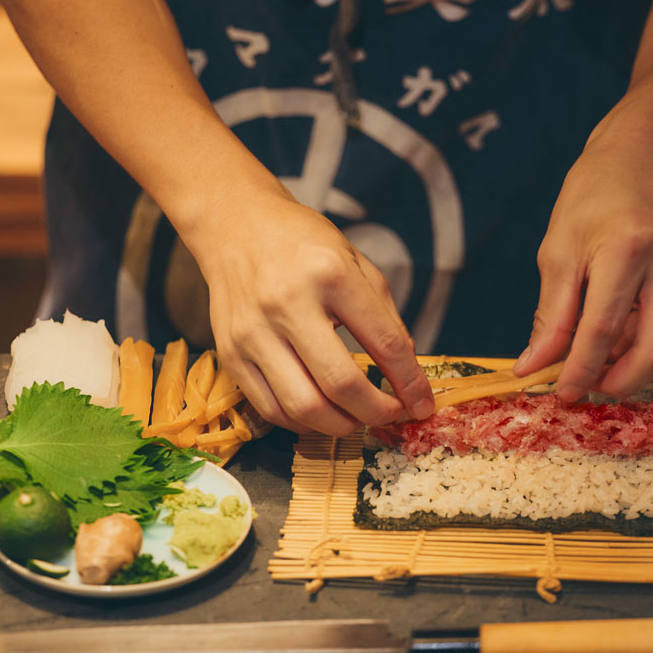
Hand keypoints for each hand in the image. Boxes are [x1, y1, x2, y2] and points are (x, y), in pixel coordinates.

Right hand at [190, 189, 433, 435]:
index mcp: (330, 275)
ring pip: (304, 407)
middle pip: (341, 385)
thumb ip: (384, 318)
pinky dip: (302, 423)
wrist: (236, 225)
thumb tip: (405, 376)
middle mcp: (288, 304)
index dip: (410, 384)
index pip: (384, 344)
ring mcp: (253, 332)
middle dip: (377, 413)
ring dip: (340, 426)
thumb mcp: (356, 264)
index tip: (422, 405)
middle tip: (390, 415)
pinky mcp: (230, 353)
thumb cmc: (303, 244)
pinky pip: (270, 409)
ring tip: (356, 417)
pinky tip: (320, 413)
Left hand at [513, 117, 652, 401]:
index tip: (560, 395)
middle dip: (619, 383)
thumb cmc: (593, 196)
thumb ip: (549, 315)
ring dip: (624, 362)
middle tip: (585, 392)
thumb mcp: (557, 249)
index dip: (579, 370)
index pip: (602, 330)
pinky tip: (612, 324)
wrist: (644, 155)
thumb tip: (532, 367)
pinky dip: (634, 338)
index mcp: (627, 250)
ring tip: (587, 355)